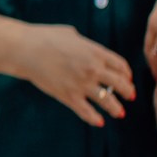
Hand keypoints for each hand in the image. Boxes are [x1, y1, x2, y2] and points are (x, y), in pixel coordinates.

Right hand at [19, 23, 134, 126]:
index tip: (127, 78)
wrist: (25, 50)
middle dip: (128, 91)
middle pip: (120, 83)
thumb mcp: (71, 34)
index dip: (127, 73)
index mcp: (96, 52)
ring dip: (116, 108)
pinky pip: (86, 111)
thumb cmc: (45, 37)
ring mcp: (82, 84)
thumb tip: (87, 47)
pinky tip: (99, 122)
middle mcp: (93, 69)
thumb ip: (84, 43)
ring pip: (107, 101)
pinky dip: (94, 118)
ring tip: (120, 112)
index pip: (120, 65)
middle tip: (130, 96)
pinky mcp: (68, 96)